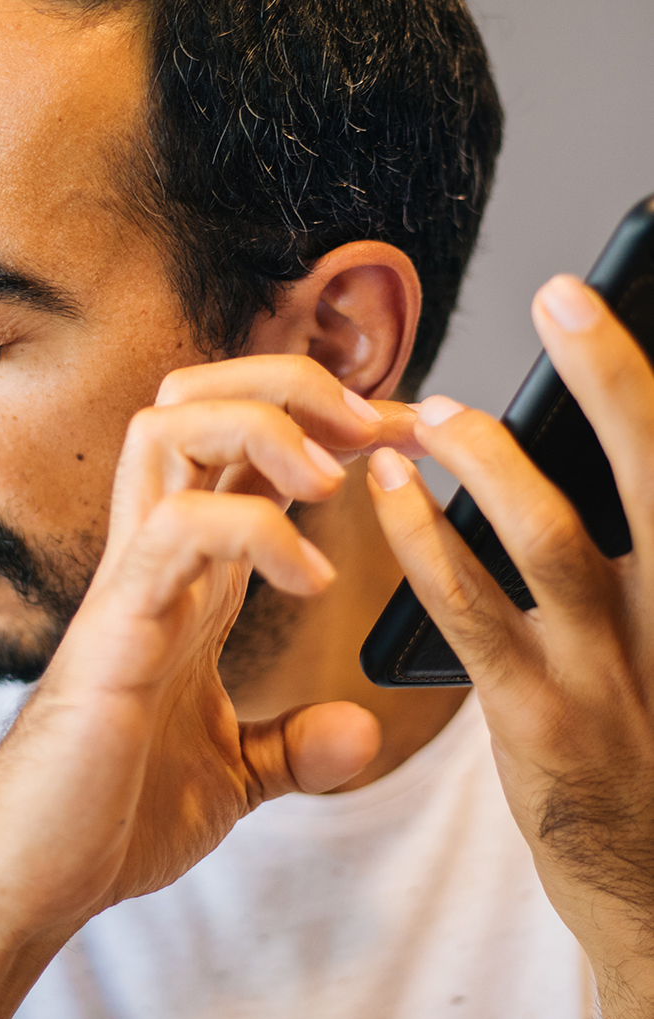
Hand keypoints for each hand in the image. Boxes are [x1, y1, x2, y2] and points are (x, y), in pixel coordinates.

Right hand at [0, 356, 415, 1018]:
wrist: (36, 878)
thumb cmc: (113, 812)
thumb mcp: (235, 773)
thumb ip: (294, 742)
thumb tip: (359, 730)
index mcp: (192, 573)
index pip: (247, 448)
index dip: (328, 422)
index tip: (405, 436)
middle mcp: (158, 553)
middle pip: (196, 395)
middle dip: (291, 383)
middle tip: (373, 426)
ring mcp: (132, 578)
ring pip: (170, 426)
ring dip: (267, 426)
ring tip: (333, 480)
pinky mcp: (118, 622)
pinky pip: (181, 526)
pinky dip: (258, 530)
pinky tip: (310, 578)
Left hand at [367, 275, 653, 1018]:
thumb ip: (644, 553)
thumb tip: (603, 460)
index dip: (646, 386)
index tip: (606, 312)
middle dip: (612, 380)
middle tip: (564, 300)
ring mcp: (613, 674)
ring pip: (555, 536)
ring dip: (493, 458)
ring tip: (440, 411)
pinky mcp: (540, 719)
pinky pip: (470, 611)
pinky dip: (426, 538)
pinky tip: (391, 492)